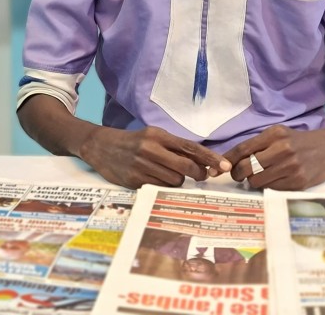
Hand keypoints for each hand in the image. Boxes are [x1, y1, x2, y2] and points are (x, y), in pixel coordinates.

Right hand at [79, 125, 231, 189]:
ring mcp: (142, 165)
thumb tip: (203, 162)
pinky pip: (159, 188)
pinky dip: (162, 186)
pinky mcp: (134, 180)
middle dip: (197, 174)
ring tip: (166, 173)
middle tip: (200, 175)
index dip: (210, 158)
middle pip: (186, 167)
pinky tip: (153, 178)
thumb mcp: (153, 137)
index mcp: (158, 135)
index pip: (190, 147)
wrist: (100, 146)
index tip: (224, 166)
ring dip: (177, 181)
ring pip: (174, 181)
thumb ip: (175, 148)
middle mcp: (151, 149)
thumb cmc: (133, 142)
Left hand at [224, 101, 324, 189]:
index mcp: (275, 134)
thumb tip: (232, 161)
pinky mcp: (299, 183)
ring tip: (260, 178)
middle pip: (246, 168)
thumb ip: (259, 145)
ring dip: (254, 183)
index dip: (228, 161)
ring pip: (257, 182)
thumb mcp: (281, 134)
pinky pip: (272, 190)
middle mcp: (283, 149)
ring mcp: (292, 167)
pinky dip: (269, 188)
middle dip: (239, 174)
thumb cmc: (302, 141)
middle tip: (241, 176)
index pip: (243, 149)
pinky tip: (274, 181)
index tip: (220, 168)